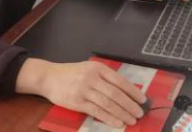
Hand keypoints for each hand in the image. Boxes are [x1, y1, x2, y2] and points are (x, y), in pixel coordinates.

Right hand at [16, 58, 145, 127]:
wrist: (48, 77)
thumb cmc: (70, 74)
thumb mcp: (88, 69)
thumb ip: (104, 78)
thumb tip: (126, 91)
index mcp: (97, 68)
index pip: (120, 81)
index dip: (133, 91)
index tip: (143, 100)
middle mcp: (92, 77)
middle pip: (116, 93)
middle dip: (130, 105)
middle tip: (140, 113)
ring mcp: (84, 90)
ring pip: (108, 103)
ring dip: (122, 113)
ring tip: (132, 120)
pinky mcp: (77, 102)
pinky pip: (97, 111)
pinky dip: (109, 118)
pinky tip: (118, 123)